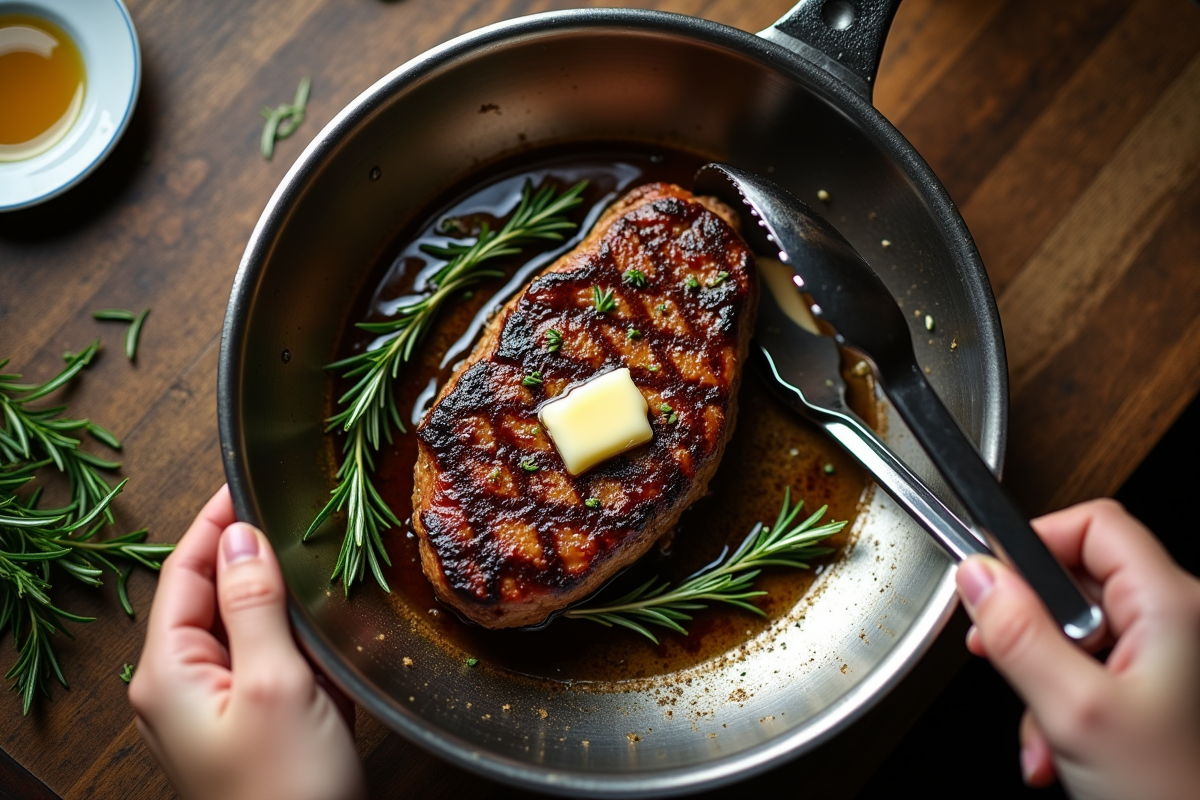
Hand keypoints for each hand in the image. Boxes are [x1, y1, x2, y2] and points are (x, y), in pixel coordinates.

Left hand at [129, 486, 365, 799]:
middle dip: (255, 555)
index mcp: (168, 670)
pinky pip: (273, 662)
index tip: (250, 480)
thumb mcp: (272, 682)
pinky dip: (301, 638)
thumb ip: (254, 602)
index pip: (184, 571)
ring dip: (284, 596)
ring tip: (325, 559)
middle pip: (214, 595)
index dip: (215, 522)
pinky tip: (333, 624)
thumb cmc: (285, 788)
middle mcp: (184, 685)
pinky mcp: (258, 724)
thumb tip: (241, 535)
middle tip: (299, 515)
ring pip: (250, 626)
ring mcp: (221, 707)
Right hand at [956, 499, 1199, 799]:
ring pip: (1077, 633)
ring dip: (1040, 676)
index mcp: (1172, 606)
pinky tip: (1055, 747)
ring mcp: (1169, 658)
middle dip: (1028, 624)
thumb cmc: (1172, 794)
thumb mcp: (1075, 712)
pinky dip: (1060, 703)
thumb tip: (977, 576)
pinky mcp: (1156, 690)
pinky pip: (1090, 671)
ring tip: (1038, 726)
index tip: (992, 580)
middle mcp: (1177, 622)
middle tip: (996, 649)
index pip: (1093, 524)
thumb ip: (1019, 635)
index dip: (1035, 543)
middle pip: (1078, 578)